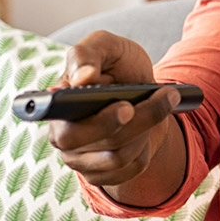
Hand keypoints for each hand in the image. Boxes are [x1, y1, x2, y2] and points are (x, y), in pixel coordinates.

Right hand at [48, 31, 180, 188]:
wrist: (142, 87)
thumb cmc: (117, 65)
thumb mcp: (105, 46)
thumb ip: (85, 54)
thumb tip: (82, 79)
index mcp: (56, 106)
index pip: (63, 127)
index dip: (97, 122)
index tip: (126, 107)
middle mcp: (63, 137)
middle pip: (99, 143)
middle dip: (136, 122)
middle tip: (160, 98)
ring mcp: (81, 160)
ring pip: (119, 156)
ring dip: (149, 126)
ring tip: (163, 100)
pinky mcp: (102, 174)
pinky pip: (131, 169)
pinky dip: (147, 146)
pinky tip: (150, 126)